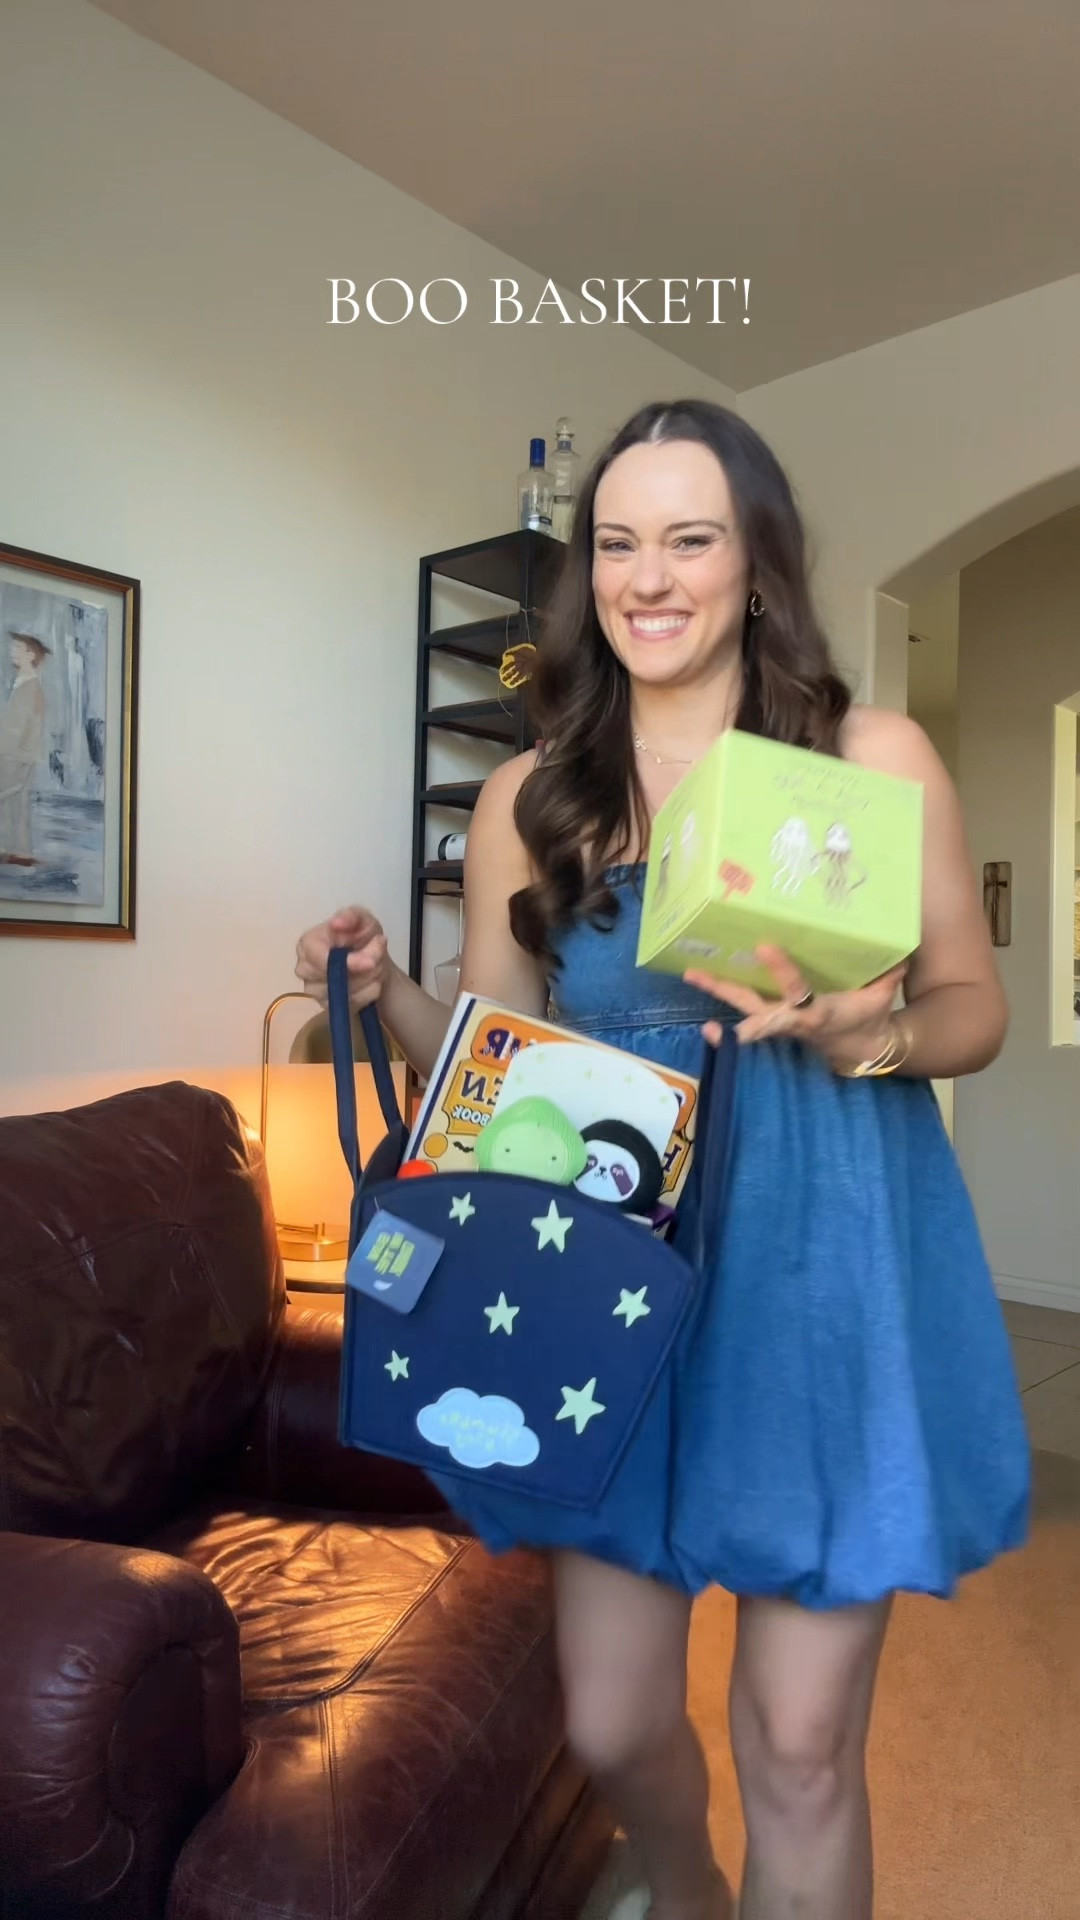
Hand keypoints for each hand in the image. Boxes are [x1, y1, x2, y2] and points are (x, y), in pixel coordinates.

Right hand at [294, 905, 392, 1011]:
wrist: (374, 961)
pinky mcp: (327, 1008)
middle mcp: (305, 969)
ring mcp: (314, 991)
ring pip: (345, 993)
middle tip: (377, 958)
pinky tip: (371, 982)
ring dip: (369, 980)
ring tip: (375, 966)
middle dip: (363, 970)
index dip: (347, 962)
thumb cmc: (362, 936)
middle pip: (333, 978)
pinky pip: (352, 1005)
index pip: (317, 957)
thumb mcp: (362, 918)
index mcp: (307, 944)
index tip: (371, 961)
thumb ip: (351, 916)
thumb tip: (336, 923)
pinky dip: (369, 993)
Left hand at [684, 945, 908, 1074]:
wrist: (863, 1051)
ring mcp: (780, 1022)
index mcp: (818, 1011)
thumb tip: (898, 948)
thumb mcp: (884, 997)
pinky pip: (746, 1021)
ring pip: (744, 1007)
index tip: (764, 945)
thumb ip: (887, 975)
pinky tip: (704, 1018)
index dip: (781, 970)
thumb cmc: (871, 1017)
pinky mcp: (774, 1023)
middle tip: (698, 973)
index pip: (796, 989)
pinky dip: (723, 1026)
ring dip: (718, 991)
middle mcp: (792, 1018)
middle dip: (727, 989)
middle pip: (754, 1004)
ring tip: (691, 973)